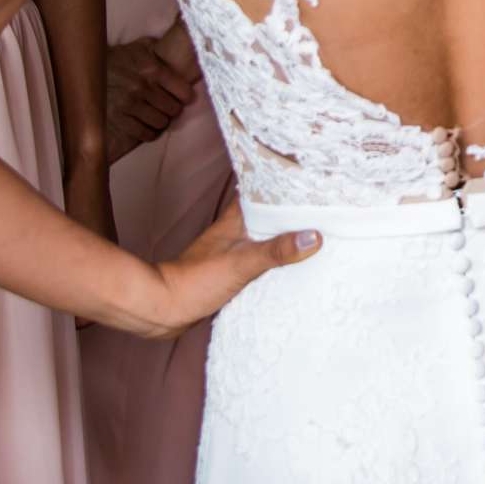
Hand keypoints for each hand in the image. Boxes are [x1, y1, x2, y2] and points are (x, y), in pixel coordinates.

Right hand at [104, 28, 201, 165]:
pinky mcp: (118, 119)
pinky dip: (149, 133)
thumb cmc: (115, 59)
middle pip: (173, 109)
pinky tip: (148, 127)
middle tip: (170, 108)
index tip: (185, 98)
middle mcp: (142, 87)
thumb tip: (178, 39)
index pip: (182, 90)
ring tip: (158, 116)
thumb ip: (156, 48)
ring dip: (161, 121)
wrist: (84, 71)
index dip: (186, 96)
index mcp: (151, 69)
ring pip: (160, 122)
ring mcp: (130, 104)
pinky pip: (144, 133)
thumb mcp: (137, 48)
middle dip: (173, 109)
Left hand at [130, 197, 322, 339]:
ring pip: (264, 233)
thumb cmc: (196, 281)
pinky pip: (260, 254)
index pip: (261, 189)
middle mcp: (234, 230)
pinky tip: (289, 260)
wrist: (164, 308)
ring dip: (283, 231)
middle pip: (267, 211)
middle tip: (320, 202)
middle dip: (290, 207)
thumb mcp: (242, 263)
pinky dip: (275, 254)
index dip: (283, 181)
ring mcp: (232, 249)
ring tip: (313, 227)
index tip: (308, 174)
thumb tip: (314, 236)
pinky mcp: (231, 269)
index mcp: (235, 219)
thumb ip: (277, 250)